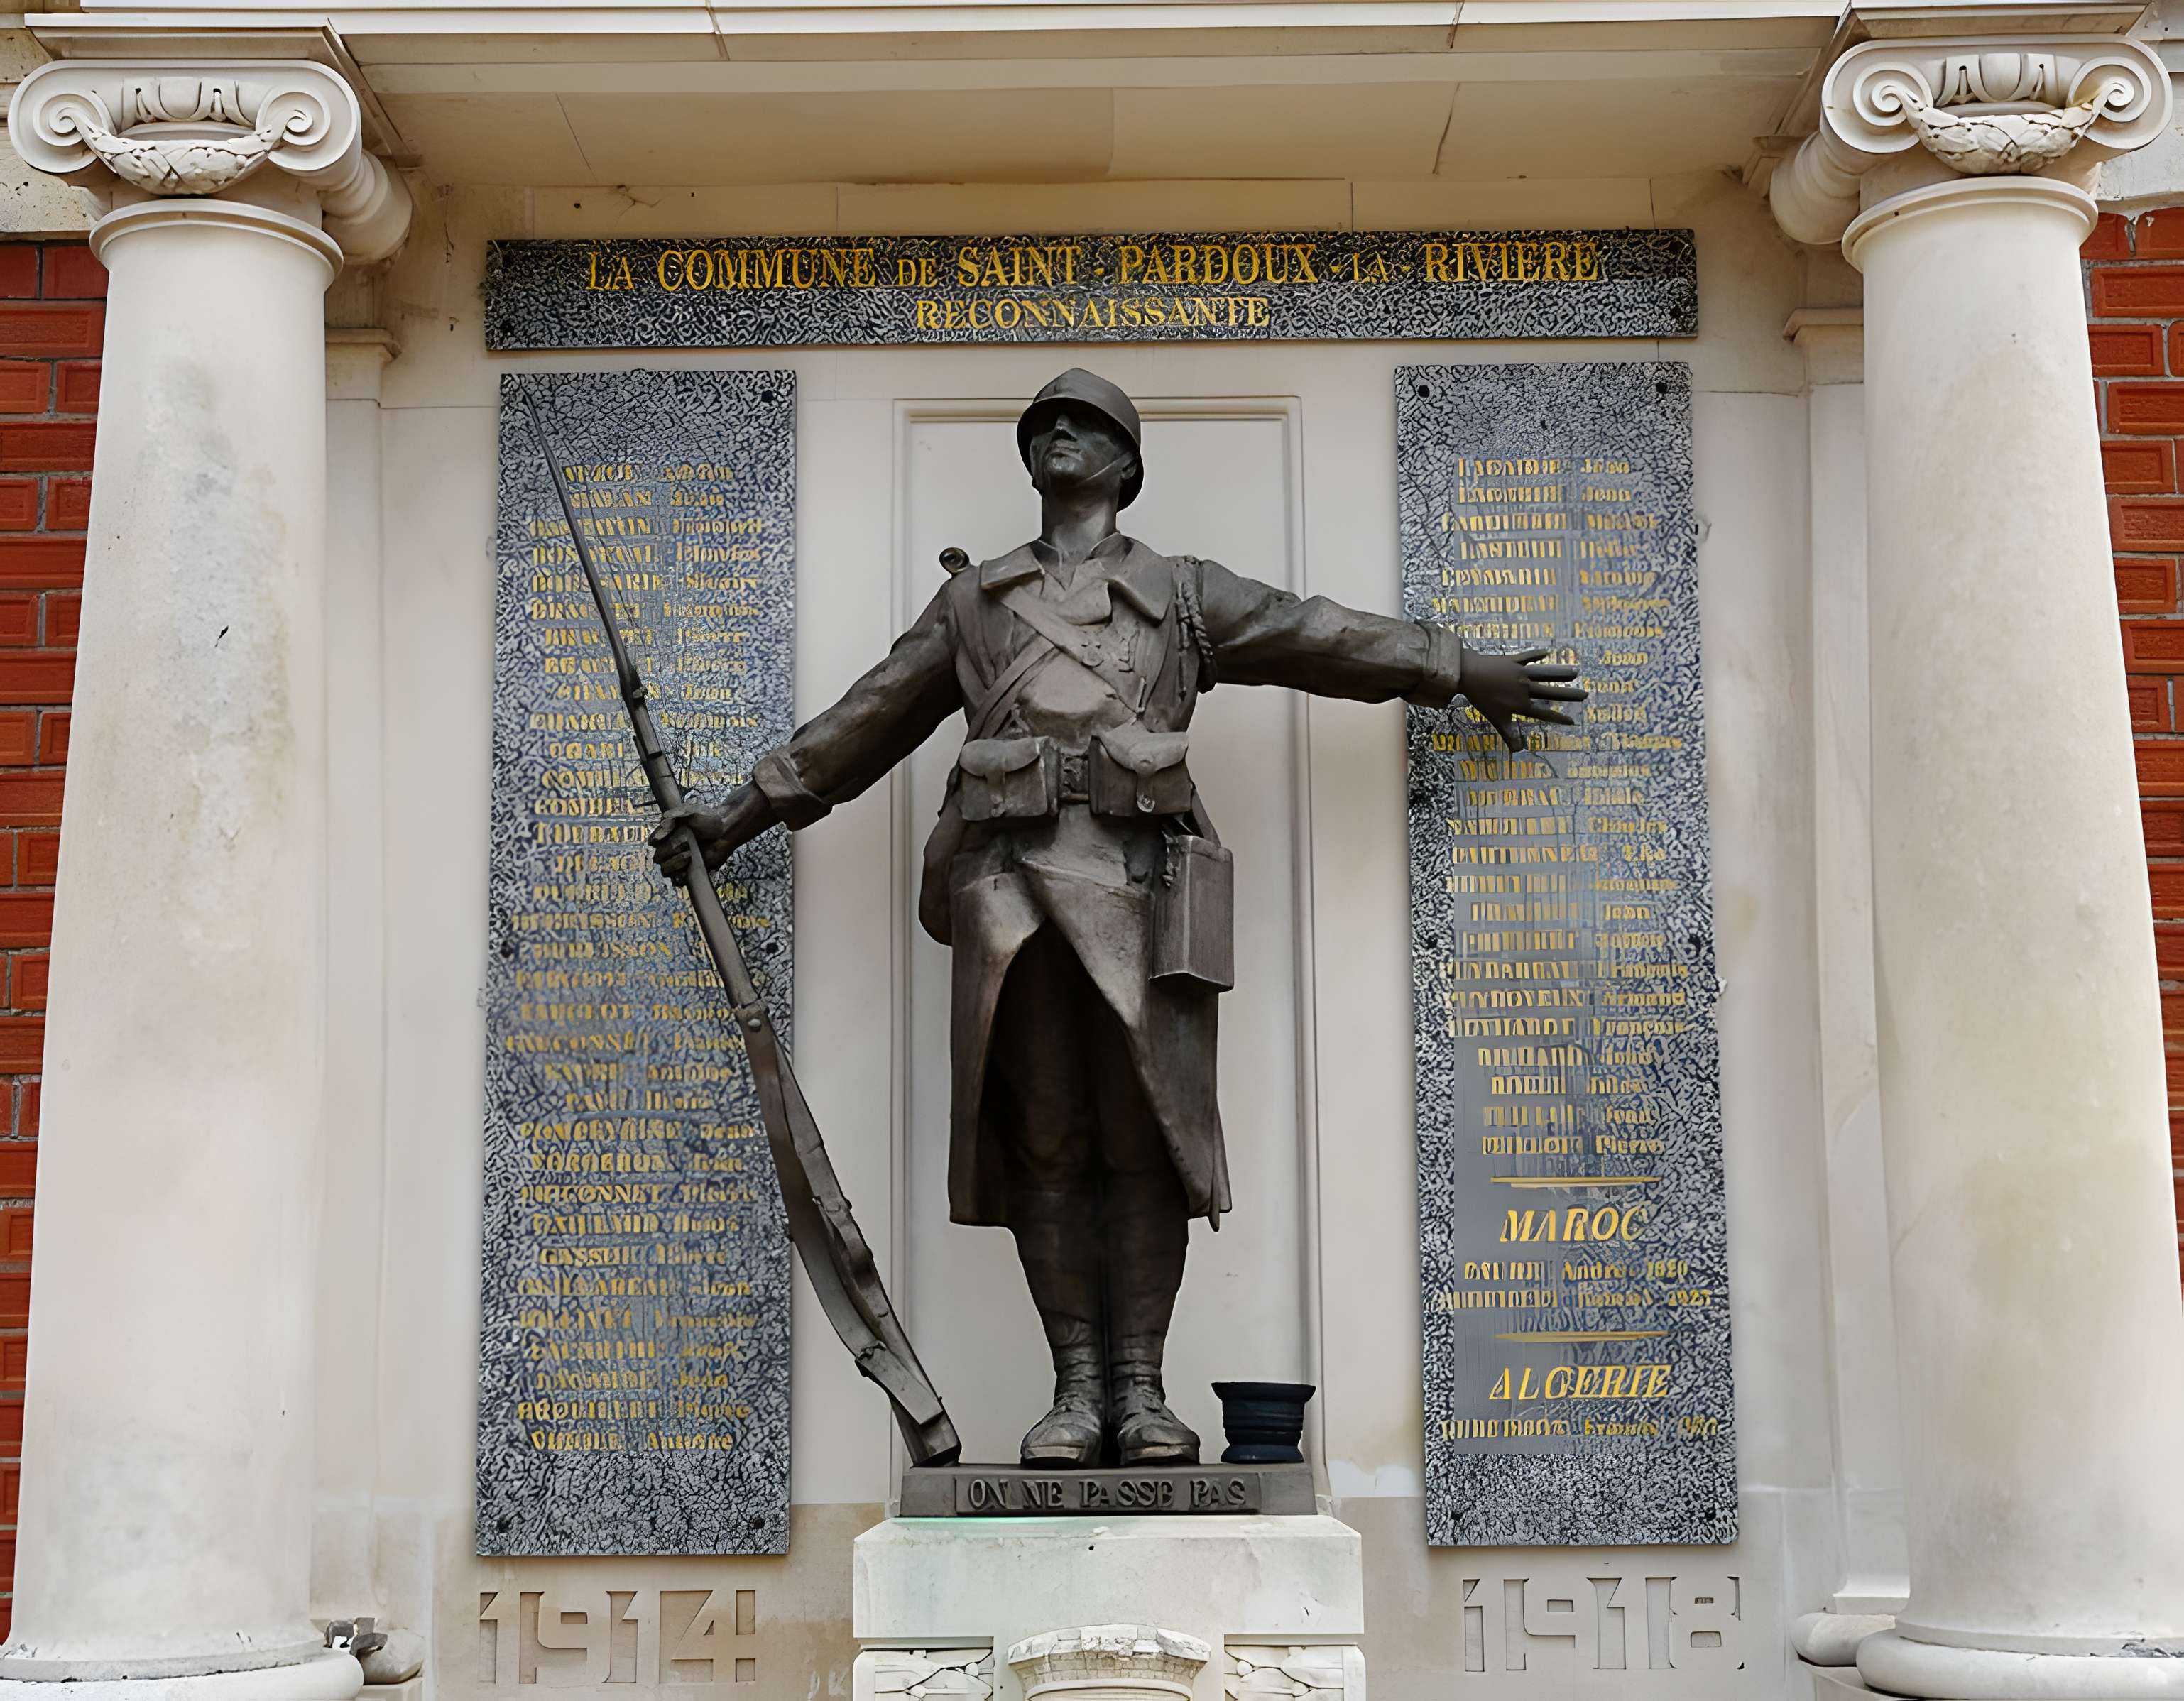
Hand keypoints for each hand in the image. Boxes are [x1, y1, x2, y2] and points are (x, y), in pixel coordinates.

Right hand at [649, 784, 768, 883]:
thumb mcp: (689, 812)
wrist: (725, 831)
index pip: (652, 842)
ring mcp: (679, 862)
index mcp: (667, 835)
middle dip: (670, 850)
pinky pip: (677, 880)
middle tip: (686, 842)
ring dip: (675, 863)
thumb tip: (662, 824)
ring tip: (689, 855)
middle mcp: (670, 849)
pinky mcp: (689, 871)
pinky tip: (687, 870)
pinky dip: (679, 877)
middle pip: (658, 857)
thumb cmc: (707, 819)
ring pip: (665, 870)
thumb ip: (673, 816)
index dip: (657, 840)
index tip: (665, 836)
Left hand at [1460, 645, 1586, 752]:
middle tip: (1585, 695)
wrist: (1469, 675)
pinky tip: (1547, 652)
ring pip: (1545, 674)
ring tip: (1576, 672)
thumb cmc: (1482, 699)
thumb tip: (1518, 751)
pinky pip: (1528, 657)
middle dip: (1569, 695)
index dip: (1558, 718)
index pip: (1544, 714)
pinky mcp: (1514, 661)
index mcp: (1522, 704)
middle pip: (1551, 693)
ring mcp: (1521, 673)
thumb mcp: (1496, 719)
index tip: (1573, 721)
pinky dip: (1537, 655)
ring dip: (1561, 673)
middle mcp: (1525, 688)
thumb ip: (1509, 734)